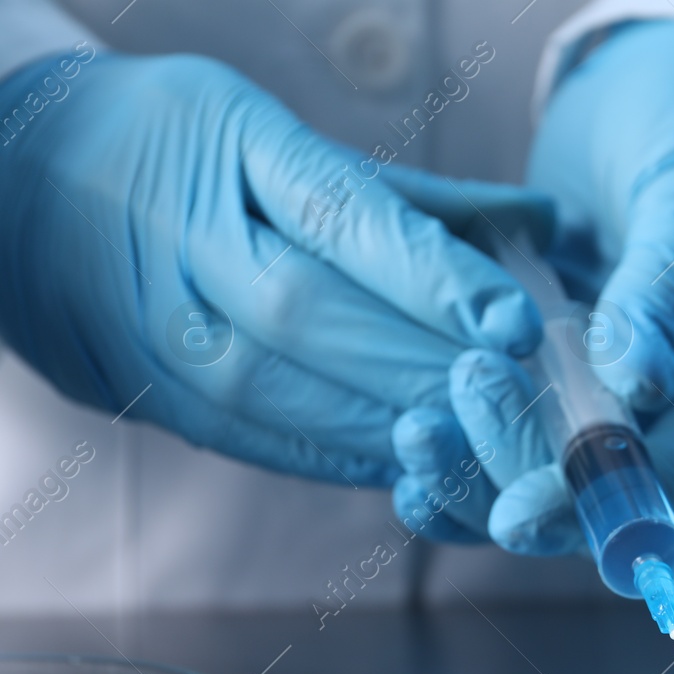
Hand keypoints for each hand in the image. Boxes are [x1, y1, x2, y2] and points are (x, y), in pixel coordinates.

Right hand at [0, 50, 549, 484]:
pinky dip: (335, 455)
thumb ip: (409, 196)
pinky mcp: (140, 390)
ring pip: (278, 388)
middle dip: (423, 361)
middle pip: (313, 311)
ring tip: (473, 436)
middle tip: (512, 395)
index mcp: (226, 141)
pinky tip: (404, 461)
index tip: (514, 320)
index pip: (342, 214)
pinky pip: (249, 437)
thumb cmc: (181, 146)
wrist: (20, 172)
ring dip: (386, 419)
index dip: (433, 275)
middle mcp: (179, 235)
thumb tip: (543, 224)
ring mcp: (149, 321)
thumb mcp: (280, 134)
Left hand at [392, 21, 673, 549]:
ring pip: (550, 470)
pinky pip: (513, 427)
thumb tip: (639, 383)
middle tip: (445, 413)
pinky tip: (405, 441)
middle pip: (608, 485)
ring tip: (411, 437)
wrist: (669, 89)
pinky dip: (464, 438)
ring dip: (478, 469)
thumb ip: (668, 287)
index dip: (603, 497)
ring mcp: (623, 397)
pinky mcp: (562, 375)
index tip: (521, 513)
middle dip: (521, 471)